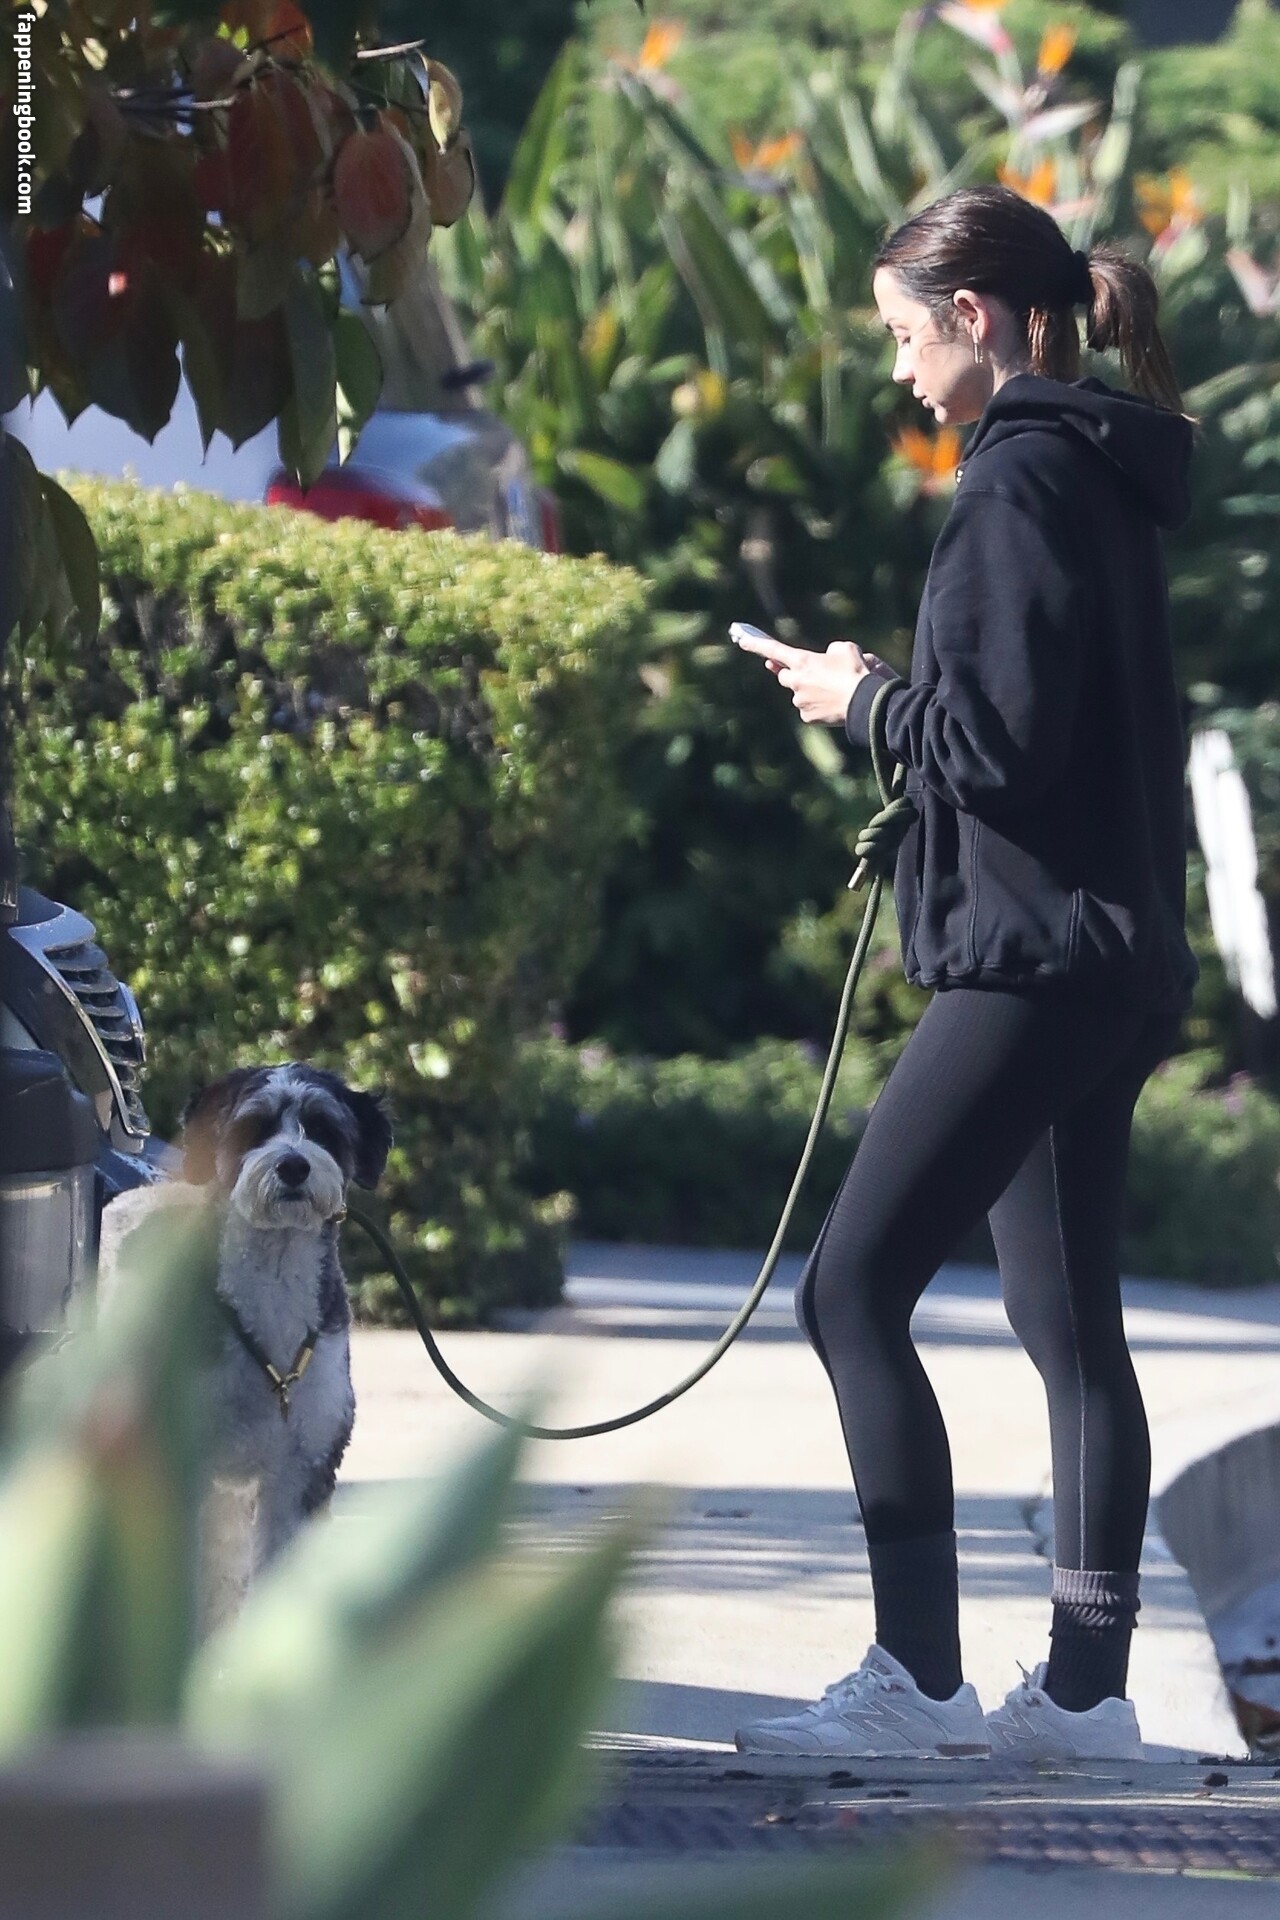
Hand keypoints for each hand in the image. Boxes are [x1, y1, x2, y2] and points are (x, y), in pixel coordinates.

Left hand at [732, 630, 897, 725]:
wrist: (863, 702)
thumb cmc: (856, 672)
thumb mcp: (846, 648)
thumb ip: (831, 650)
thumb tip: (827, 658)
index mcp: (803, 661)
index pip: (774, 650)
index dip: (756, 644)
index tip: (742, 640)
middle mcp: (796, 681)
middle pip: (784, 676)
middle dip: (793, 674)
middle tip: (809, 674)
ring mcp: (800, 701)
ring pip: (798, 695)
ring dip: (809, 692)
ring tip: (832, 691)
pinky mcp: (807, 718)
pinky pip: (808, 710)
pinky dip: (817, 707)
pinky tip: (832, 704)